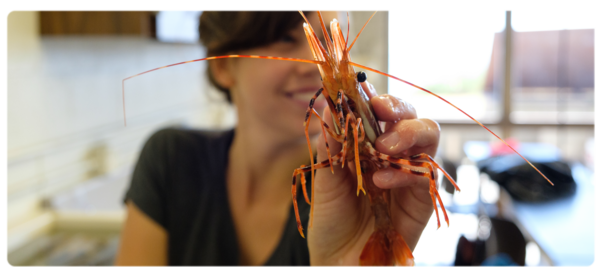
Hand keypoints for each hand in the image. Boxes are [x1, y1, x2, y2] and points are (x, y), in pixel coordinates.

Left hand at [307, 81, 440, 267]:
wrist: (340, 263)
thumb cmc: (331, 222)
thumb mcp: (326, 181)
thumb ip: (333, 146)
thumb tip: (332, 106)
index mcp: (367, 145)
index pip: (378, 111)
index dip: (375, 98)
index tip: (362, 94)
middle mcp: (391, 155)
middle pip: (410, 116)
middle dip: (398, 109)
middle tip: (381, 114)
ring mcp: (408, 174)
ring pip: (428, 137)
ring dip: (408, 133)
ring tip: (384, 148)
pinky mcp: (422, 199)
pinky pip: (425, 174)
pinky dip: (404, 172)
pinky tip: (382, 180)